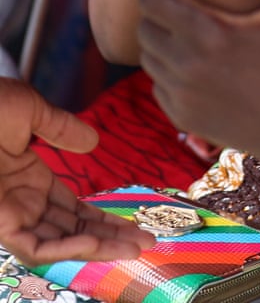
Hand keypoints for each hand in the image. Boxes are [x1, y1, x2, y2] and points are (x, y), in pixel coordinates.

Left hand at [0, 79, 153, 262]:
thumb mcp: (30, 111)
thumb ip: (61, 128)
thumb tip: (93, 143)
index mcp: (27, 178)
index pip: (71, 208)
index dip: (101, 216)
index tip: (131, 222)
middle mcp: (20, 202)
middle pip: (71, 229)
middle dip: (109, 237)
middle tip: (145, 242)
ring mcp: (9, 215)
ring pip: (57, 243)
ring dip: (97, 247)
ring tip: (134, 247)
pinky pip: (35, 247)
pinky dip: (66, 249)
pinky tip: (94, 244)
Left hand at [134, 0, 259, 157]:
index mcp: (208, 33)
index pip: (154, 1)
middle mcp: (186, 64)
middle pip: (145, 28)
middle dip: (149, 9)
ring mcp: (180, 94)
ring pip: (148, 57)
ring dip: (154, 38)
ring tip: (170, 25)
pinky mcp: (181, 116)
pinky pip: (157, 85)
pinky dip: (164, 69)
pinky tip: (184, 60)